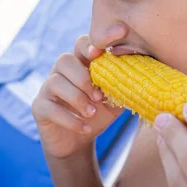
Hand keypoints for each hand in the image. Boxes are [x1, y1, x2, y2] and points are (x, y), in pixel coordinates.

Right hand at [32, 35, 123, 158]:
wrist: (79, 142)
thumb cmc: (99, 114)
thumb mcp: (116, 99)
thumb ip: (127, 85)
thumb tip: (146, 75)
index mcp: (81, 64)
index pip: (81, 44)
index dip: (89, 45)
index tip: (100, 53)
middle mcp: (61, 72)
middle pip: (65, 59)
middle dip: (83, 77)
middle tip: (98, 96)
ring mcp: (48, 89)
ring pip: (55, 82)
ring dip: (76, 98)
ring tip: (92, 113)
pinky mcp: (40, 108)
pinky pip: (49, 107)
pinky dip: (69, 119)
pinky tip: (85, 128)